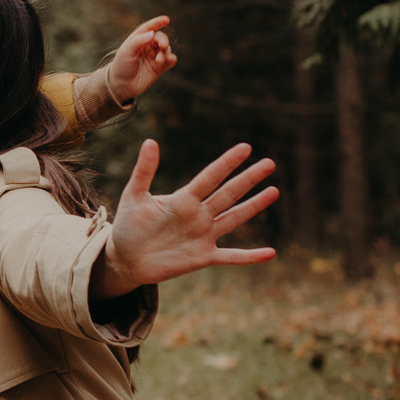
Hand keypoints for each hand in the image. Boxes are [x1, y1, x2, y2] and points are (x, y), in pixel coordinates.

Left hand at [95, 140, 277, 298]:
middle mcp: (198, 214)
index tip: (246, 148)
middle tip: (269, 163)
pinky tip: (270, 253)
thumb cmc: (128, 226)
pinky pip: (231, 256)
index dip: (227, 163)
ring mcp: (203, 235)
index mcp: (184, 198)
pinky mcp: (202, 256)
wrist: (125, 258)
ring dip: (254, 206)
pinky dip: (250, 256)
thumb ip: (144, 171)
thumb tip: (150, 141)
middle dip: (248, 179)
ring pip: (234, 218)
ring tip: (274, 191)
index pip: (210, 177)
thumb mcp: (134, 196)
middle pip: (228, 193)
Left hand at [106, 15, 176, 105]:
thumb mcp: (126, 51)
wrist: (121, 86)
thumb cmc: (121, 66)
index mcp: (138, 39)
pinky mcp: (159, 68)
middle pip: (159, 38)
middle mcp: (147, 47)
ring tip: (159, 60)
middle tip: (162, 45)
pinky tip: (171, 59)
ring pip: (165, 49)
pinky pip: (169, 61)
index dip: (157, 23)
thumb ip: (138, 41)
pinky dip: (172, 59)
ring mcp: (154, 57)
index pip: (149, 28)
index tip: (166, 20)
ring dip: (165, 52)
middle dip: (163, 40)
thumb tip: (152, 33)